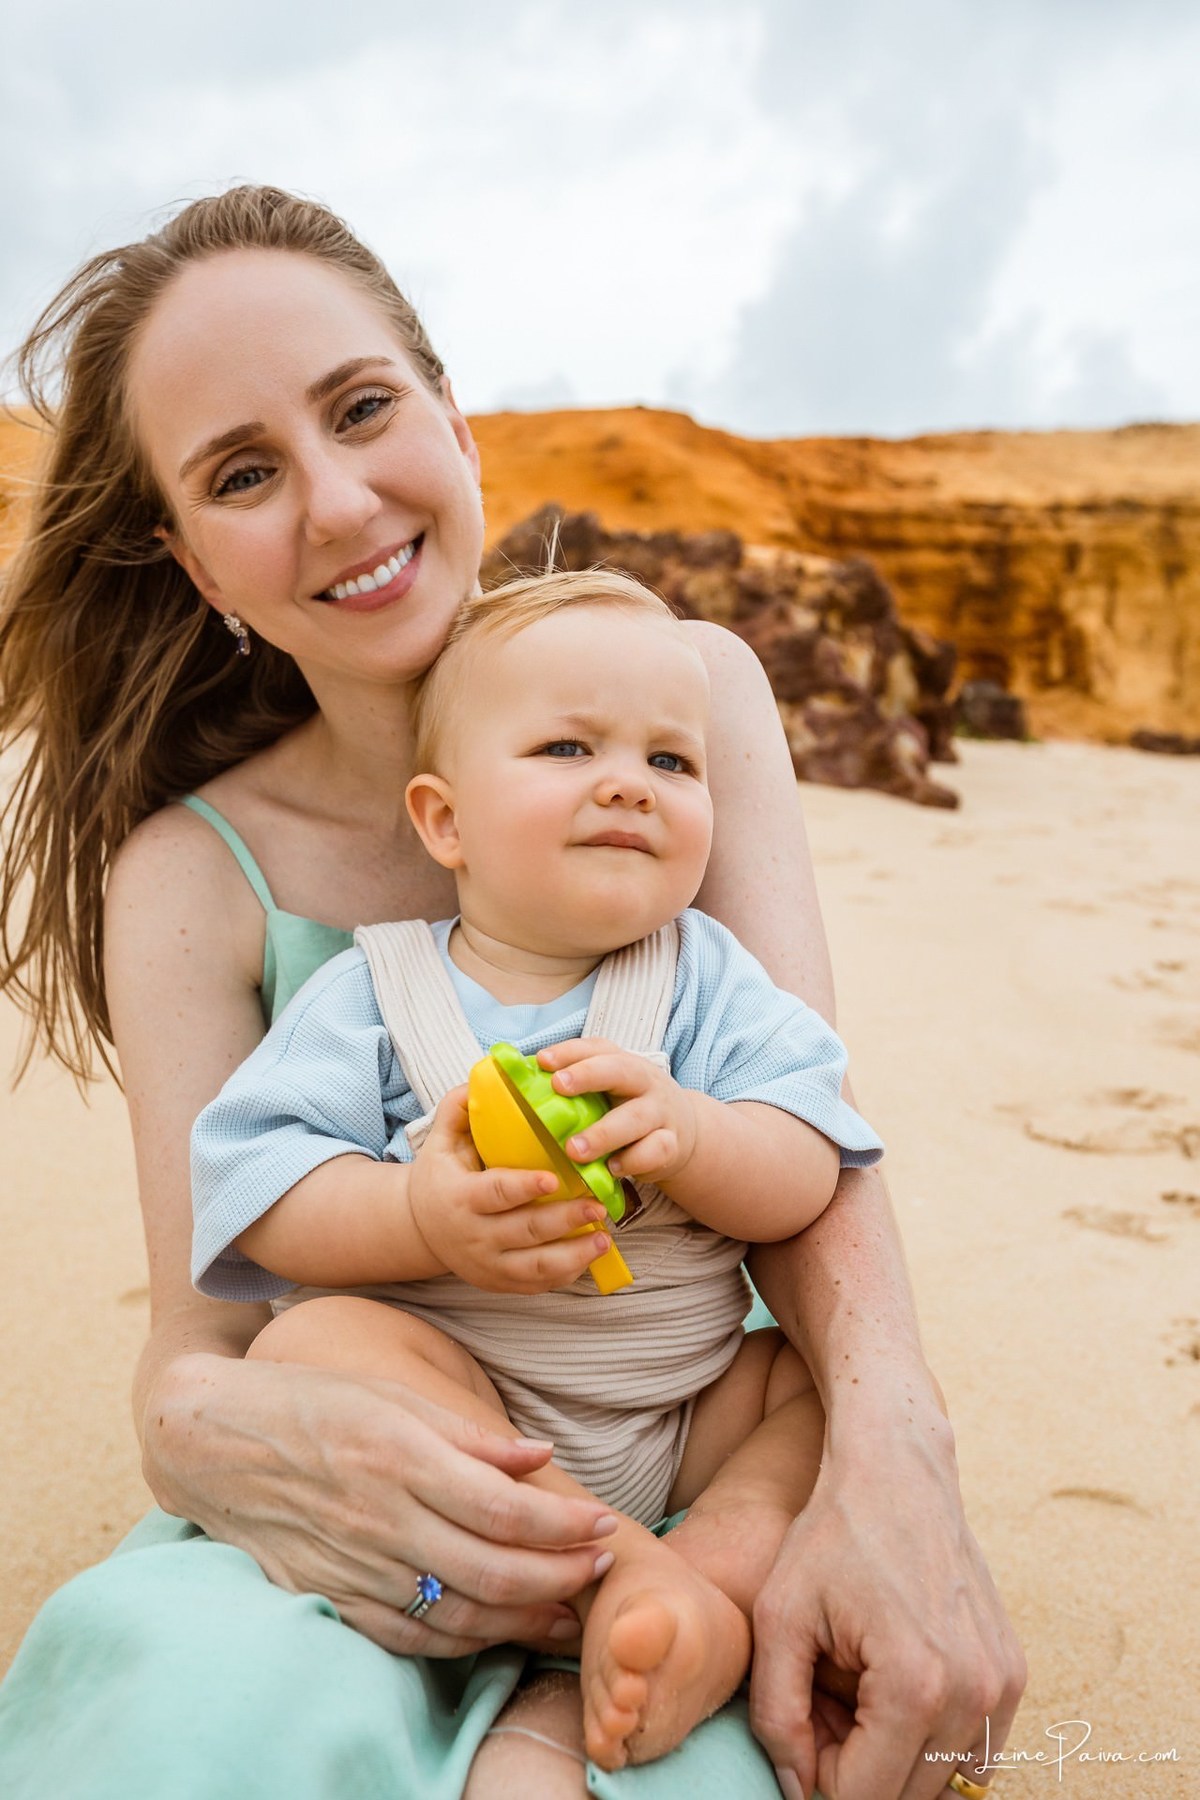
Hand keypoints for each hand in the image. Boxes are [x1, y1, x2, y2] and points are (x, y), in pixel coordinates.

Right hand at [146, 1351, 617, 1654]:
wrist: (213, 1442)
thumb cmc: (311, 1402)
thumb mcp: (391, 1392)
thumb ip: (467, 1434)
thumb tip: (539, 1458)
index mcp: (399, 1456)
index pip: (503, 1508)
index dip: (563, 1525)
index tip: (605, 1524)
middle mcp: (380, 1517)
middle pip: (492, 1570)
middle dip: (561, 1577)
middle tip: (602, 1568)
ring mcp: (354, 1565)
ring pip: (458, 1614)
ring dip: (524, 1619)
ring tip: (568, 1610)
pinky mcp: (332, 1597)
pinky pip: (411, 1636)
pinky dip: (464, 1641)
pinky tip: (499, 1628)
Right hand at [408, 1086, 615, 1291]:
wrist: (419, 1228)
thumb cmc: (440, 1176)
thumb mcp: (440, 1140)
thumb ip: (459, 1108)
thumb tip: (486, 1075)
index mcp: (459, 1198)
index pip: (496, 1193)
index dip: (525, 1187)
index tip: (554, 1178)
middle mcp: (473, 1237)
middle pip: (525, 1231)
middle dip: (564, 1220)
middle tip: (598, 1205)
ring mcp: (487, 1265)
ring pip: (536, 1267)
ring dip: (574, 1254)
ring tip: (604, 1238)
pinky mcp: (500, 1283)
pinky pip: (538, 1284)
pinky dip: (567, 1273)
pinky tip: (591, 1255)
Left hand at [536, 1037, 699, 1184]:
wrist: (682, 1131)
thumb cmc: (627, 1107)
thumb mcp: (606, 1089)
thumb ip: (571, 1085)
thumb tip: (513, 1079)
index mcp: (622, 1062)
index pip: (596, 1048)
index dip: (569, 1052)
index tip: (542, 1060)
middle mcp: (644, 1082)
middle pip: (620, 1071)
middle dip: (588, 1075)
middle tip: (558, 1086)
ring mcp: (661, 1113)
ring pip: (636, 1117)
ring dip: (604, 1133)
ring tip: (574, 1149)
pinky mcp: (670, 1144)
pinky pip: (655, 1151)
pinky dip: (633, 1161)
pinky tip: (611, 1169)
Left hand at [749, 1409, 1025, 1799]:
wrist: (897, 1470)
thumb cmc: (832, 1537)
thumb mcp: (779, 1619)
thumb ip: (778, 1718)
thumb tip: (801, 1790)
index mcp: (915, 1686)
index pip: (864, 1798)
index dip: (820, 1777)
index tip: (805, 1721)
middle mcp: (974, 1694)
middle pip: (905, 1795)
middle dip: (856, 1766)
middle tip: (826, 1701)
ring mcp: (1004, 1685)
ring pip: (941, 1779)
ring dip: (895, 1757)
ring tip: (859, 1692)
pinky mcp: (1015, 1673)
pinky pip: (974, 1751)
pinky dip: (933, 1739)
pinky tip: (898, 1687)